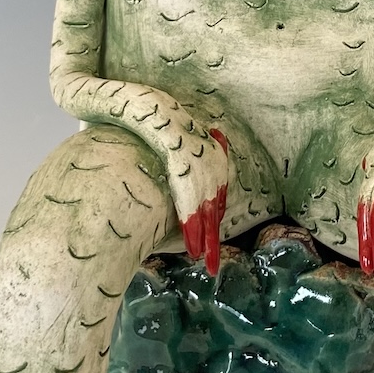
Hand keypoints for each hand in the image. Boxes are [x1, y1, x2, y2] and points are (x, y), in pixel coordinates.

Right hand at [176, 127, 228, 276]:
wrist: (157, 108)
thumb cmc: (162, 121)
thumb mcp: (179, 138)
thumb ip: (182, 155)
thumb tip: (176, 165)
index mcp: (213, 160)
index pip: (216, 197)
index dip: (212, 218)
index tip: (209, 234)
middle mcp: (213, 171)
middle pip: (216, 211)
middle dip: (214, 239)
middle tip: (214, 263)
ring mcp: (201, 175)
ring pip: (207, 217)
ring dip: (207, 242)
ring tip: (206, 263)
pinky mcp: (186, 180)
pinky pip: (191, 212)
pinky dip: (193, 233)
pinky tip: (194, 250)